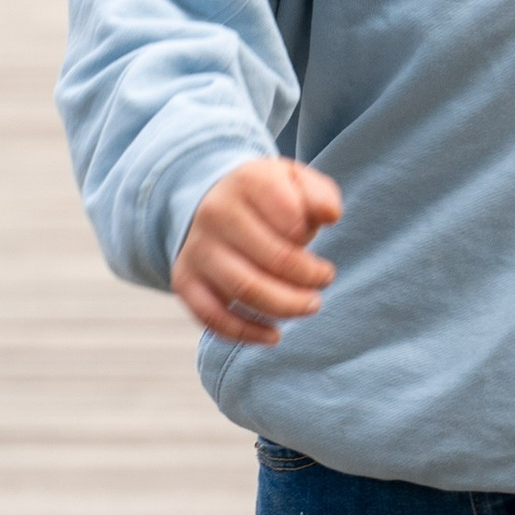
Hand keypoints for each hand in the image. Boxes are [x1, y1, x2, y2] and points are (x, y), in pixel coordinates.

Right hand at [173, 157, 342, 346]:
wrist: (215, 200)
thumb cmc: (270, 196)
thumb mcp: (297, 180)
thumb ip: (320, 194)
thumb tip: (330, 216)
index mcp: (248, 182)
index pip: (292, 220)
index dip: (310, 237)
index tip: (313, 239)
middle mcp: (215, 212)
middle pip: (274, 259)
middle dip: (309, 279)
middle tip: (324, 280)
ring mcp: (197, 248)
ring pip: (246, 290)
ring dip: (286, 307)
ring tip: (309, 305)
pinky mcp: (184, 279)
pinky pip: (212, 316)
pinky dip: (246, 332)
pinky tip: (273, 335)